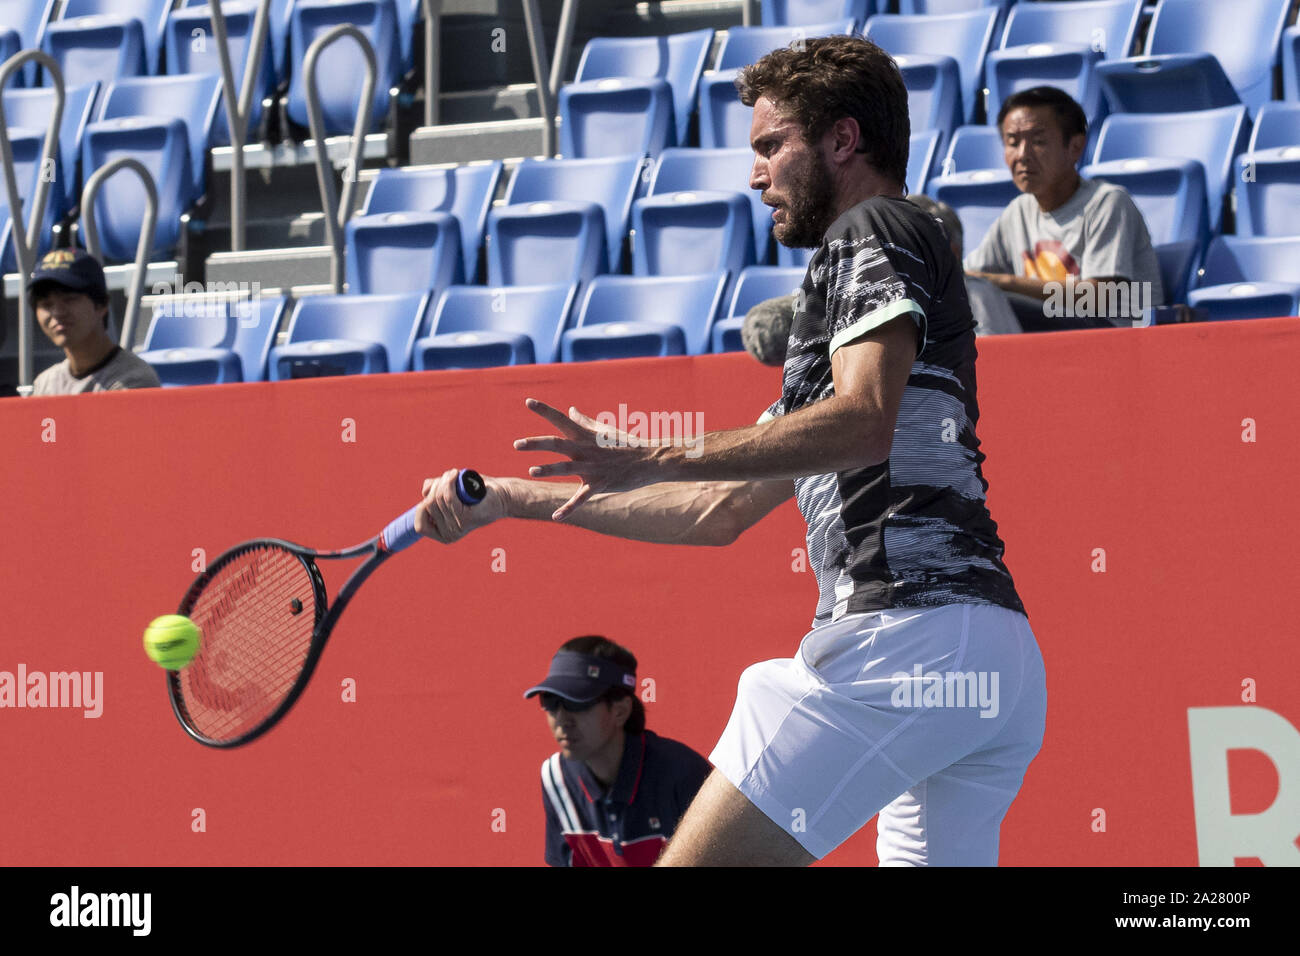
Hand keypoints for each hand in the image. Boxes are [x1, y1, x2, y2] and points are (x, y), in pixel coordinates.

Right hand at [415, 468, 508, 542]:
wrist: (503, 495)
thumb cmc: (478, 493)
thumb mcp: (452, 491)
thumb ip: (436, 491)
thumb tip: (425, 491)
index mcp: (443, 534)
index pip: (419, 526)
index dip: (421, 507)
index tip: (431, 493)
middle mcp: (449, 535)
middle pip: (428, 506)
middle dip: (435, 486)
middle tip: (449, 476)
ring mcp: (457, 528)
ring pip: (438, 499)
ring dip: (443, 481)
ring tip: (454, 473)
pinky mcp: (466, 518)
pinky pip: (448, 498)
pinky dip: (448, 482)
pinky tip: (454, 474)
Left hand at [513, 398, 658, 520]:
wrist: (649, 460)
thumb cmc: (625, 444)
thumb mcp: (603, 431)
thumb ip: (584, 422)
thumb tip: (570, 410)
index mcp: (585, 435)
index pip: (562, 419)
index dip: (544, 410)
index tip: (527, 402)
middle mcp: (585, 450)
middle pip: (557, 444)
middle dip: (536, 444)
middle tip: (516, 444)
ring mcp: (592, 467)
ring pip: (566, 468)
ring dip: (548, 469)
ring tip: (531, 471)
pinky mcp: (600, 484)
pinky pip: (582, 498)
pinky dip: (569, 508)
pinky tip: (556, 517)